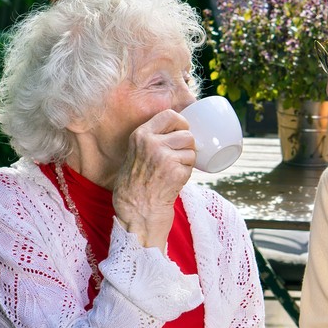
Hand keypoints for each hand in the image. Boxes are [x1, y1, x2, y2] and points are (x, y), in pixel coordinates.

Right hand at [112, 110, 194, 247]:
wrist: (137, 212)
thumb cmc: (135, 186)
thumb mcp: (135, 154)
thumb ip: (151, 140)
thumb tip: (179, 130)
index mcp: (141, 135)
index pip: (170, 115)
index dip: (181, 123)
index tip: (182, 132)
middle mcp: (152, 143)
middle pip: (186, 134)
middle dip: (187, 146)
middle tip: (178, 159)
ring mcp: (165, 157)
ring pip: (192, 150)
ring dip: (188, 161)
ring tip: (173, 172)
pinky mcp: (176, 171)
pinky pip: (192, 166)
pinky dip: (187, 174)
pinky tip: (174, 182)